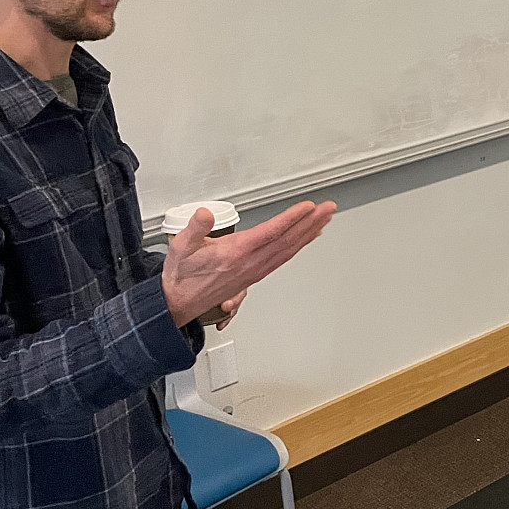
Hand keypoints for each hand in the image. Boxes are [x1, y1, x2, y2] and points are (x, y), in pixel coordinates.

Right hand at [162, 201, 335, 327]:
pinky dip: (300, 246)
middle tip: (328, 208)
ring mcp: (256, 270)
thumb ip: (194, 228)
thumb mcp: (180, 247)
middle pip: (288, 239)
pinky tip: (308, 238)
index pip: (271, 232)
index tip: (308, 207)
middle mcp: (250, 262)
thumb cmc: (182, 274)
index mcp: (236, 252)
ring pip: (289, 249)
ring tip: (325, 218)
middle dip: (311, 222)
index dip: (291, 218)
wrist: (179, 302)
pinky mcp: (256, 274)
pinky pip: (284, 258)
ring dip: (310, 232)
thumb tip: (204, 214)